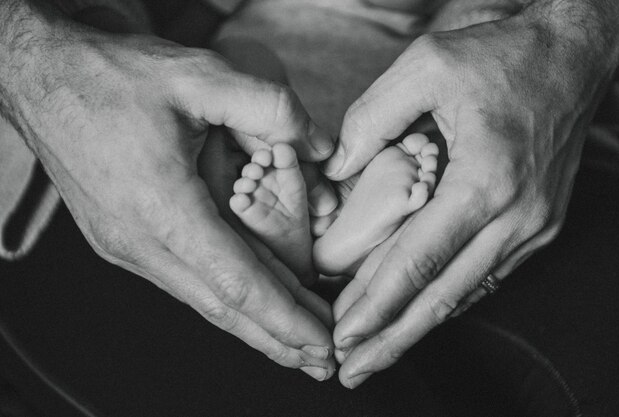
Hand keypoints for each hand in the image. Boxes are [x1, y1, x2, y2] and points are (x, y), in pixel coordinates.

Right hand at [1, 3, 336, 379]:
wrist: (40, 79)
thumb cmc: (112, 76)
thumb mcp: (198, 75)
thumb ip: (269, 108)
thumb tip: (319, 145)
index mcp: (162, 207)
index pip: (237, 282)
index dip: (285, 318)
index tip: (322, 344)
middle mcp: (140, 242)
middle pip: (221, 308)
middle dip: (278, 338)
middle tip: (324, 361)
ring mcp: (126, 247)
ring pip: (201, 298)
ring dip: (253, 323)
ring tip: (297, 341)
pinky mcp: (122, 240)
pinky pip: (183, 280)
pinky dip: (223, 297)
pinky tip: (248, 300)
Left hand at [324, 0, 618, 387]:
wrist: (572, 57)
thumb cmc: (502, 58)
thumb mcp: (425, 66)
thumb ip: (372, 119)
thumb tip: (339, 172)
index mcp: (485, 182)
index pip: (419, 260)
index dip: (378, 304)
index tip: (345, 336)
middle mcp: (514, 217)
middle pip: (444, 296)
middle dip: (395, 339)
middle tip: (353, 372)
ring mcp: (531, 227)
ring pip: (465, 292)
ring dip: (419, 325)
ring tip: (378, 352)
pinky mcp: (536, 225)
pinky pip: (483, 274)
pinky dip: (446, 297)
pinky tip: (417, 313)